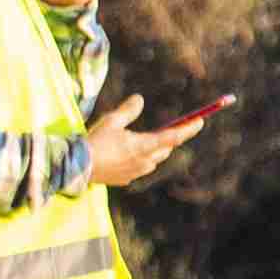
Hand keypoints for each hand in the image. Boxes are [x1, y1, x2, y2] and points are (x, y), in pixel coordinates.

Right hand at [86, 93, 209, 188]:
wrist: (78, 167)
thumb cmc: (96, 142)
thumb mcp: (112, 121)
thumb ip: (128, 110)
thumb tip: (140, 99)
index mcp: (144, 146)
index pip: (174, 136)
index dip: (189, 128)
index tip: (200, 121)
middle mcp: (145, 161)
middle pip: (166, 149)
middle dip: (170, 138)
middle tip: (173, 128)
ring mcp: (136, 172)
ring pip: (154, 159)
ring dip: (154, 149)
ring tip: (146, 139)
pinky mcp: (126, 179)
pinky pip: (140, 167)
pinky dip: (140, 158)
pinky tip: (127, 154)